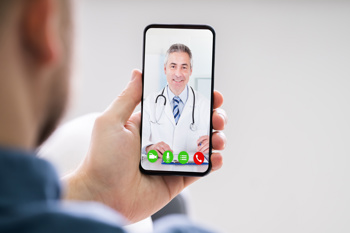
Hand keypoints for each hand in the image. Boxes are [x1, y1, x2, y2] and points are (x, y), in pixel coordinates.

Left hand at [63, 70, 226, 222]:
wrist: (102, 196)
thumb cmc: (102, 158)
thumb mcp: (111, 122)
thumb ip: (127, 98)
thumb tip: (138, 72)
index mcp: (150, 125)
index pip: (178, 107)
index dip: (196, 99)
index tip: (210, 92)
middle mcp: (164, 140)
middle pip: (195, 125)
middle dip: (212, 117)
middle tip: (218, 116)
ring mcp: (172, 160)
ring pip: (201, 145)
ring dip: (216, 139)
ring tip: (218, 138)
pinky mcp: (177, 179)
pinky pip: (199, 169)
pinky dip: (212, 162)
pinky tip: (216, 157)